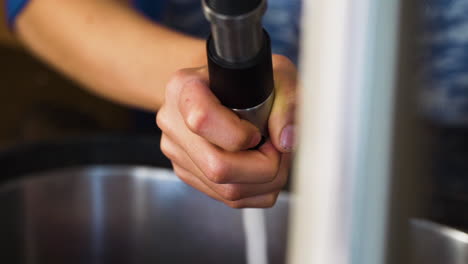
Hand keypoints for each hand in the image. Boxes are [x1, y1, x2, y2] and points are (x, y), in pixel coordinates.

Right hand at [156, 55, 296, 207]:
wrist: (232, 89)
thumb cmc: (253, 81)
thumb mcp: (278, 76)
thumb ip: (287, 102)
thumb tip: (285, 141)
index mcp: (185, 87)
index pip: (202, 120)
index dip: (239, 135)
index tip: (257, 130)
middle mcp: (173, 121)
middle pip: (217, 167)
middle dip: (262, 166)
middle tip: (276, 148)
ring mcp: (177, 151)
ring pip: (227, 190)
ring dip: (264, 181)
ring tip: (272, 156)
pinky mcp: (187, 173)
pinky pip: (227, 199)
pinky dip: (255, 190)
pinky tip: (259, 167)